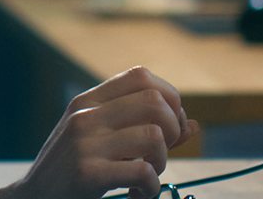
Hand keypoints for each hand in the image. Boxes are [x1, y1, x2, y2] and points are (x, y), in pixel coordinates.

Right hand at [0, 67, 201, 198]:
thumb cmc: (70, 173)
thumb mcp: (101, 142)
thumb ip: (143, 130)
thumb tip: (192, 125)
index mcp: (87, 102)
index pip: (141, 76)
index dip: (169, 98)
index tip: (169, 127)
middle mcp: (85, 116)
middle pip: (155, 102)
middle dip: (171, 131)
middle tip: (159, 155)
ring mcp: (85, 143)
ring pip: (153, 137)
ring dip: (161, 163)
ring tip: (146, 177)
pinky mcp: (87, 173)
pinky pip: (142, 171)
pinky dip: (150, 188)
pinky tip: (138, 195)